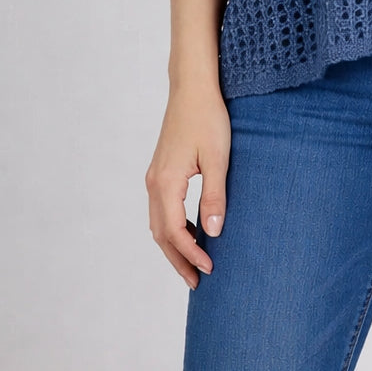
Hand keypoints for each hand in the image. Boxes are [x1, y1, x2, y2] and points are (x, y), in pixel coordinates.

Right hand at [145, 82, 231, 289]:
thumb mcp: (217, 158)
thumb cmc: (208, 118)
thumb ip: (214, 195)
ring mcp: (154, 176)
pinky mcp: (160, 170)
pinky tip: (192, 230)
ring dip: (174, 246)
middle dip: (178, 260)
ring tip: (194, 264)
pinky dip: (173, 228)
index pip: (175, 232)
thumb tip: (213, 233)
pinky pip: (162, 209)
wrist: (192, 88)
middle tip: (198, 282)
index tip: (210, 269)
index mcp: (166, 183)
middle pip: (161, 234)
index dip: (192, 254)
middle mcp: (154, 183)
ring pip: (159, 223)